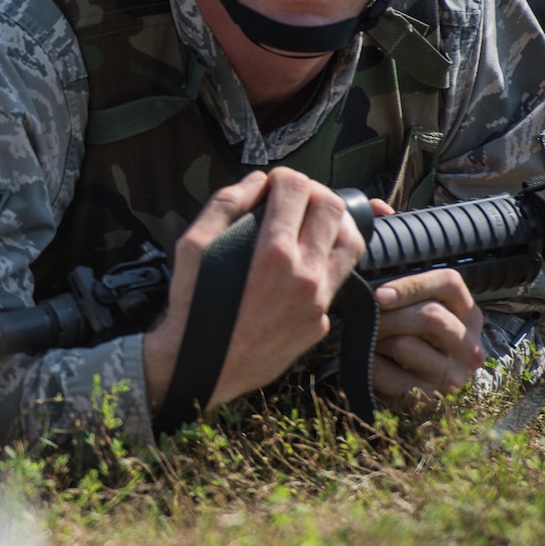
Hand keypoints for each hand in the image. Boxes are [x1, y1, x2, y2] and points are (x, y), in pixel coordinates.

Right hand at [143, 168, 363, 413]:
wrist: (201, 368)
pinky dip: (323, 263)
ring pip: (352, 244)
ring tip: (311, 225)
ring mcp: (318, 302)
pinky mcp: (320, 323)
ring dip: (335, 224)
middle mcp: (304, 275)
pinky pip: (337, 280)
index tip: (273, 184)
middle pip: (333, 208)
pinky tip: (301, 265)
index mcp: (272, 252)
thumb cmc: (192, 307)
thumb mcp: (193, 246)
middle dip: (314, 192)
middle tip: (294, 198)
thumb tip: (255, 182)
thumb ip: (225, 204)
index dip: (285, 176)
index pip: (299, 189)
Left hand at [370, 267, 484, 408]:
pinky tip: (369, 362)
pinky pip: (387, 374)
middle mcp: (469, 346)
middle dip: (387, 316)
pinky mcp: (430, 400)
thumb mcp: (417, 312)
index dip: (411, 286)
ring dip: (376, 340)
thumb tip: (376, 291)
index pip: (449, 284)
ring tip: (369, 341)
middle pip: (430, 315)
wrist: (406, 391)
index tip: (378, 295)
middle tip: (364, 319)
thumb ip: (407, 296)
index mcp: (468, 315)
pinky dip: (369, 364)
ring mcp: (454, 376)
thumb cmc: (409, 339)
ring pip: (405, 345)